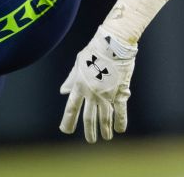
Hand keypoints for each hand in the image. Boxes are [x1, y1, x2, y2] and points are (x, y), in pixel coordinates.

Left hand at [59, 26, 137, 142]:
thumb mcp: (78, 63)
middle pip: (88, 118)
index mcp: (79, 85)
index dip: (68, 121)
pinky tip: (120, 130)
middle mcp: (92, 93)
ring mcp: (106, 94)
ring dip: (104, 129)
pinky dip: (120, 121)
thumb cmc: (95, 50)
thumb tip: (63, 91)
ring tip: (105, 138)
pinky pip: (121, 111)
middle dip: (89, 131)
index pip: (71, 108)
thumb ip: (71, 79)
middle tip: (91, 140)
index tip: (65, 130)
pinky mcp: (120, 92)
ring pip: (104, 118)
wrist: (114, 43)